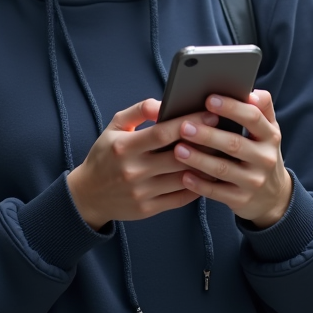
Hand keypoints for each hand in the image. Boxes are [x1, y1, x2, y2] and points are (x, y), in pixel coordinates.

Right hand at [67, 99, 219, 230]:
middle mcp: (133, 171)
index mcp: (124, 147)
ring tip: (222, 153)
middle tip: (225, 133)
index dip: (189, 123)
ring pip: (183, 178)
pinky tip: (209, 175)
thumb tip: (163, 103)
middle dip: (204, 143)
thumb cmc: (106, 155)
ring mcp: (141, 193)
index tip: (211, 115)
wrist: (88, 195)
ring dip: (205, 166)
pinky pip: (180, 198)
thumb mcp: (114, 127)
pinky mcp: (148, 209)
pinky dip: (197, 187)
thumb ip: (138, 110)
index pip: (162, 133)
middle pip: (178, 156)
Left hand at [172, 90, 292, 228]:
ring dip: (199, 159)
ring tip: (177, 149)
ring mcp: (254, 181)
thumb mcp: (268, 131)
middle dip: (208, 135)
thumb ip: (261, 108)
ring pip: (223, 169)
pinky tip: (184, 176)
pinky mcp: (241, 200)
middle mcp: (265, 158)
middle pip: (234, 144)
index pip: (253, 118)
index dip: (231, 108)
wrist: (273, 197)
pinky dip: (199, 184)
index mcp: (270, 135)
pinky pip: (217, 192)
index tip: (209, 99)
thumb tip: (251, 91)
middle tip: (184, 126)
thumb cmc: (260, 154)